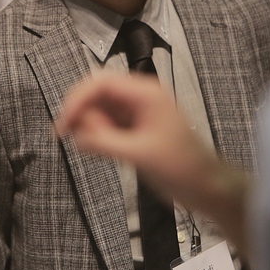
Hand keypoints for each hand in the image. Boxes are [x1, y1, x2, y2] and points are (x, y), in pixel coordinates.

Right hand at [56, 74, 249, 253]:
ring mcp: (136, 112)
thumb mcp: (140, 155)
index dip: (77, 100)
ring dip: (85, 122)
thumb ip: (105, 142)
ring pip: (98, 106)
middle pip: (96, 91)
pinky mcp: (133, 127)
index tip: (64, 122)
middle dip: (79, 111)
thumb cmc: (184, 168)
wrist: (205, 186)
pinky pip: (105, 122)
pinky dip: (94, 131)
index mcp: (146, 94)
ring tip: (83, 144)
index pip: (101, 83)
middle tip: (65, 134)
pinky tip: (91, 146)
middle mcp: (139, 97)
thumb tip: (76, 135)